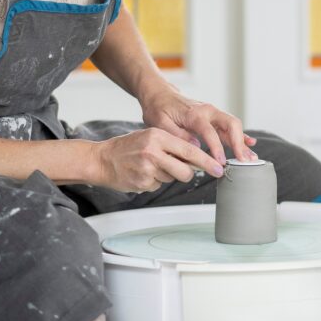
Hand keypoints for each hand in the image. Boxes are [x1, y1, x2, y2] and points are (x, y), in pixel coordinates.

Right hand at [91, 127, 225, 192]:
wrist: (102, 159)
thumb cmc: (127, 147)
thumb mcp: (150, 137)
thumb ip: (172, 145)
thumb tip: (197, 158)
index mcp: (157, 135)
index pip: (189, 150)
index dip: (207, 161)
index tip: (219, 168)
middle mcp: (153, 151)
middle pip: (185, 170)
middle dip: (188, 173)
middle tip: (184, 171)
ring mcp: (147, 169)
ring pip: (173, 178)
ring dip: (167, 175)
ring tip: (151, 166)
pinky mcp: (143, 183)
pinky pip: (159, 185)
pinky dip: (154, 181)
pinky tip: (143, 173)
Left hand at [139, 86, 258, 166]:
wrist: (159, 94)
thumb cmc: (158, 108)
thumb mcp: (159, 122)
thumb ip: (177, 134)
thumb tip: (194, 146)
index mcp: (194, 114)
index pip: (210, 132)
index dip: (217, 148)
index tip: (221, 162)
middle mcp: (207, 111)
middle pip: (230, 124)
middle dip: (239, 143)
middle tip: (243, 161)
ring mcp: (212, 113)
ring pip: (233, 125)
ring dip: (242, 141)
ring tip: (251, 158)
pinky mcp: (213, 117)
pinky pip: (229, 126)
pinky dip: (240, 135)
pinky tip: (249, 144)